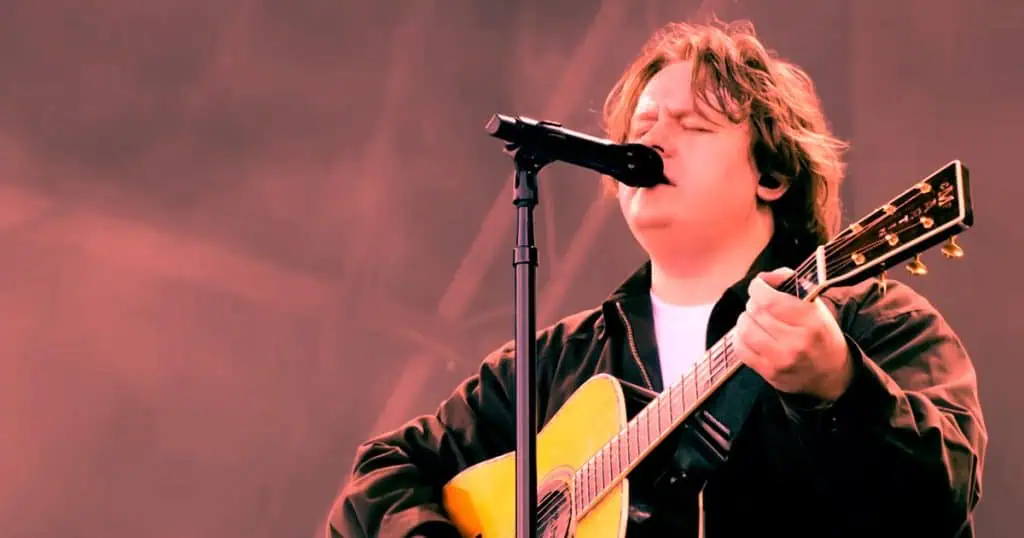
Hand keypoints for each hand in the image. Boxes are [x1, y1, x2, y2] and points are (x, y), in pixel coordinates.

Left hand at [733, 267, 854, 401]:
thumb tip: (766, 277)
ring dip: (745, 320)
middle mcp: (796, 342)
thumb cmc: (821, 335)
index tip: (759, 285)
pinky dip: (740, 338)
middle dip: (753, 303)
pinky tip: (750, 335)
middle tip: (759, 304)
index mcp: (811, 321)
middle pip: (756, 312)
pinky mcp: (769, 373)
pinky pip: (741, 350)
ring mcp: (781, 360)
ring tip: (754, 319)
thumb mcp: (816, 306)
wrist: (831, 374)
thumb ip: (792, 284)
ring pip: (745, 330)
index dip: (757, 287)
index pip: (769, 299)